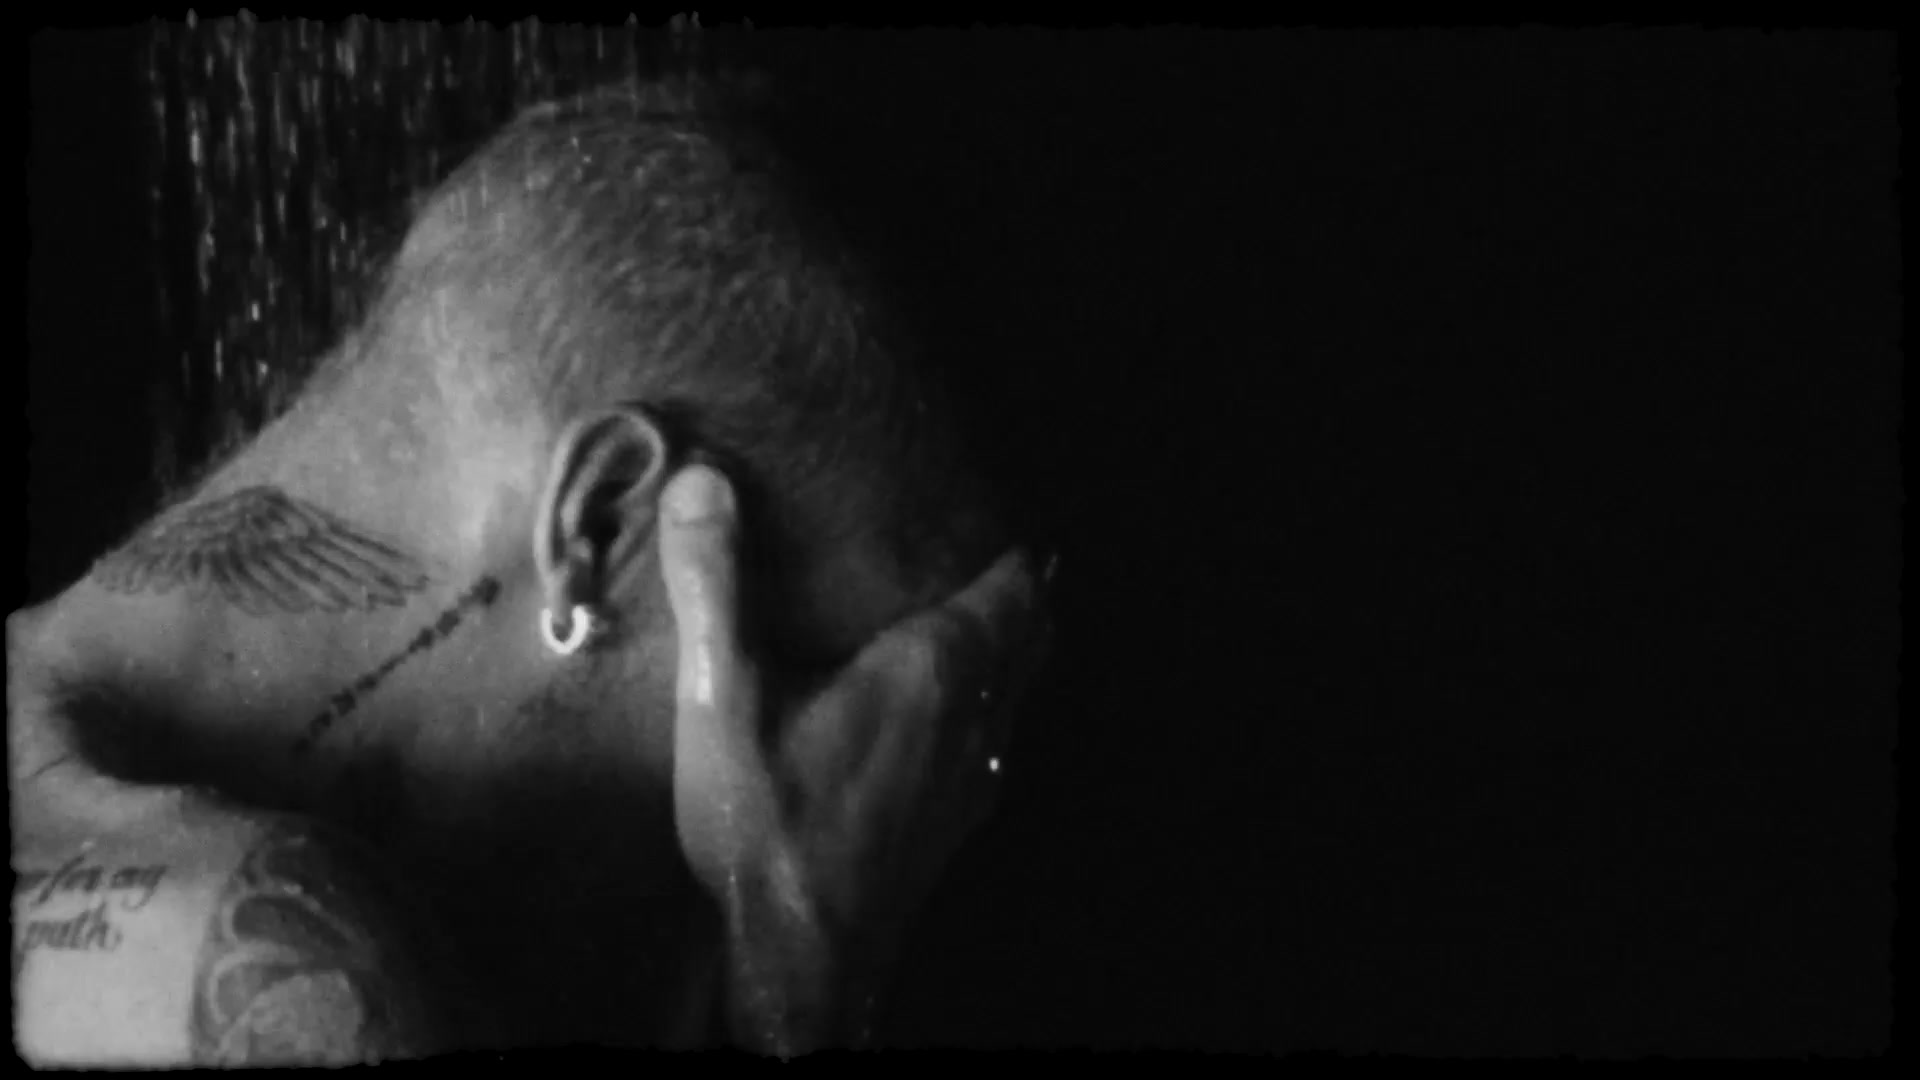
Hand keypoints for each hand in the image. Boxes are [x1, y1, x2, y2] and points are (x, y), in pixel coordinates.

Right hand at [658, 464, 1048, 1044]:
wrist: (800, 963)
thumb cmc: (766, 826)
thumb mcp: (722, 698)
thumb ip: (714, 585)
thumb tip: (703, 478)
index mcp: (932, 671)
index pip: (1011, 591)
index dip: (1017, 552)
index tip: (1006, 517)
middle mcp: (972, 720)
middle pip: (1031, 638)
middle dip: (1025, 596)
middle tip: (1006, 557)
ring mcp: (973, 780)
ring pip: (1018, 696)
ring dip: (1013, 655)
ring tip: (985, 625)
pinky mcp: (956, 828)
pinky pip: (994, 744)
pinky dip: (989, 711)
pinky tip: (946, 724)